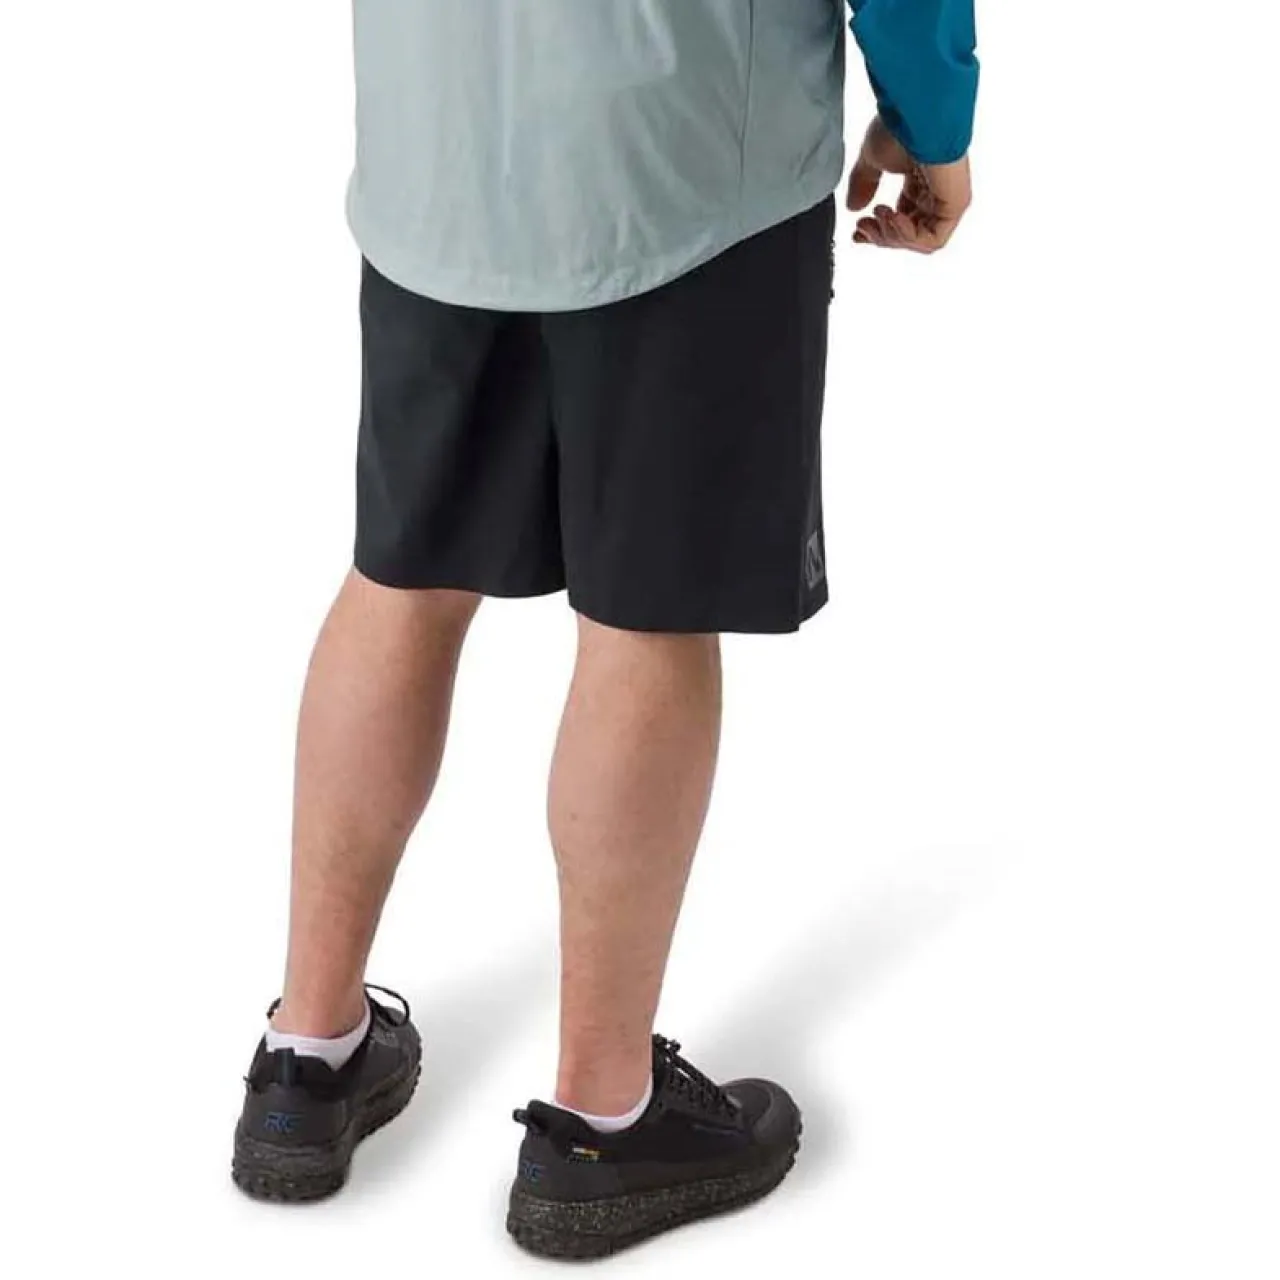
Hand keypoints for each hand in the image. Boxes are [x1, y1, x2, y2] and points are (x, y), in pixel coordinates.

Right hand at [846, 117, 971, 254]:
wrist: (915, 115)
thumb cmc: (898, 127)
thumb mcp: (871, 159)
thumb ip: (863, 185)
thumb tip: (854, 209)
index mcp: (919, 179)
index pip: (901, 217)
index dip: (878, 230)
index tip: (857, 229)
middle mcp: (935, 190)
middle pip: (908, 234)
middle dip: (881, 236)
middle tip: (863, 226)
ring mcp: (948, 199)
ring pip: (919, 240)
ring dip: (892, 236)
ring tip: (880, 214)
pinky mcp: (956, 204)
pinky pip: (933, 238)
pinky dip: (908, 237)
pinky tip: (893, 218)